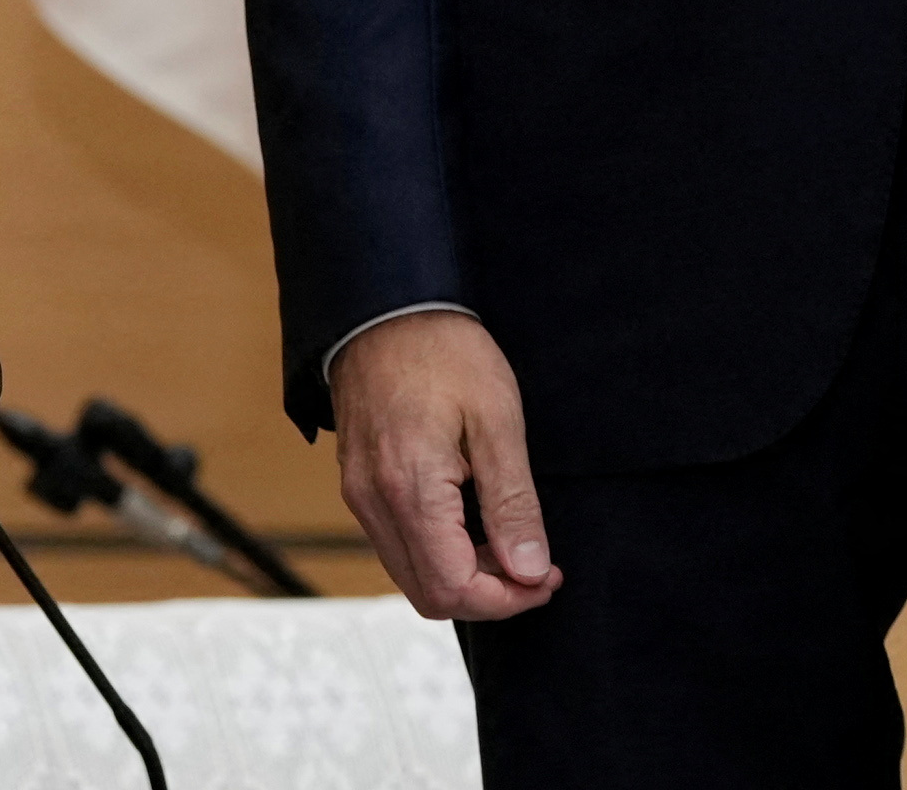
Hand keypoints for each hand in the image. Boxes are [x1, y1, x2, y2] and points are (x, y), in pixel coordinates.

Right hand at [326, 311, 561, 621]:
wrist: (386, 307)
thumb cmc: (443, 352)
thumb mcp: (497, 420)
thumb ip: (512, 503)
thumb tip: (528, 569)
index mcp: (409, 490)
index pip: (453, 589)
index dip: (507, 599)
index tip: (546, 578)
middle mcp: (374, 504)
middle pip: (428, 595)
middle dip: (488, 596)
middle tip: (536, 567)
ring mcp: (361, 496)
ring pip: (411, 575)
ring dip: (464, 575)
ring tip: (509, 542)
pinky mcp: (360, 486)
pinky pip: (398, 545)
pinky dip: (439, 552)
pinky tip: (473, 523)